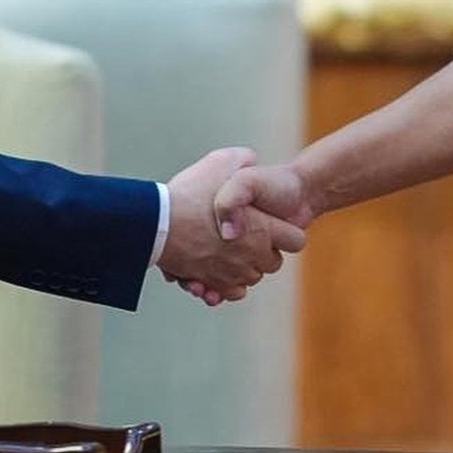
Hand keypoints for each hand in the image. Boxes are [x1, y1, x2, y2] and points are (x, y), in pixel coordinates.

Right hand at [158, 147, 306, 305]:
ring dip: (243, 266)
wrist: (157, 223)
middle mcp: (252, 256)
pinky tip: (215, 269)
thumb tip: (251, 160)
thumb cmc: (189, 194)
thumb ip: (243, 160)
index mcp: (263, 229)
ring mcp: (232, 273)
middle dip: (263, 250)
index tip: (269, 222)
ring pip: (251, 277)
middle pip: (273, 262)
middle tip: (245, 234)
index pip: (296, 241)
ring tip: (225, 249)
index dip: (284, 231)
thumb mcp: (221, 162)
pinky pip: (231, 292)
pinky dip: (225, 284)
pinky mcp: (212, 284)